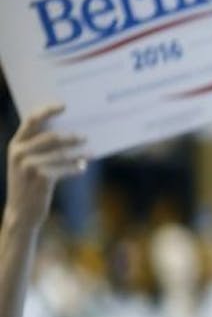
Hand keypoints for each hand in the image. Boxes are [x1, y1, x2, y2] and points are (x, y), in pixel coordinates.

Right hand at [5, 104, 85, 229]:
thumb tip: (73, 132)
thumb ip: (43, 148)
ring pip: (60, 153)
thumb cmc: (31, 184)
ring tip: (91, 153)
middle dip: (71, 136)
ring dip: (79, 153)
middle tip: (86, 136)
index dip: (47, 110)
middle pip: (51, 136)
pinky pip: (64, 168)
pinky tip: (82, 167)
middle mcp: (18, 152)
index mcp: (16, 144)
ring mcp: (27, 165)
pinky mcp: (39, 178)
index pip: (31, 120)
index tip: (64, 105)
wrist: (22, 212)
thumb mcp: (31, 163)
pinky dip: (75, 167)